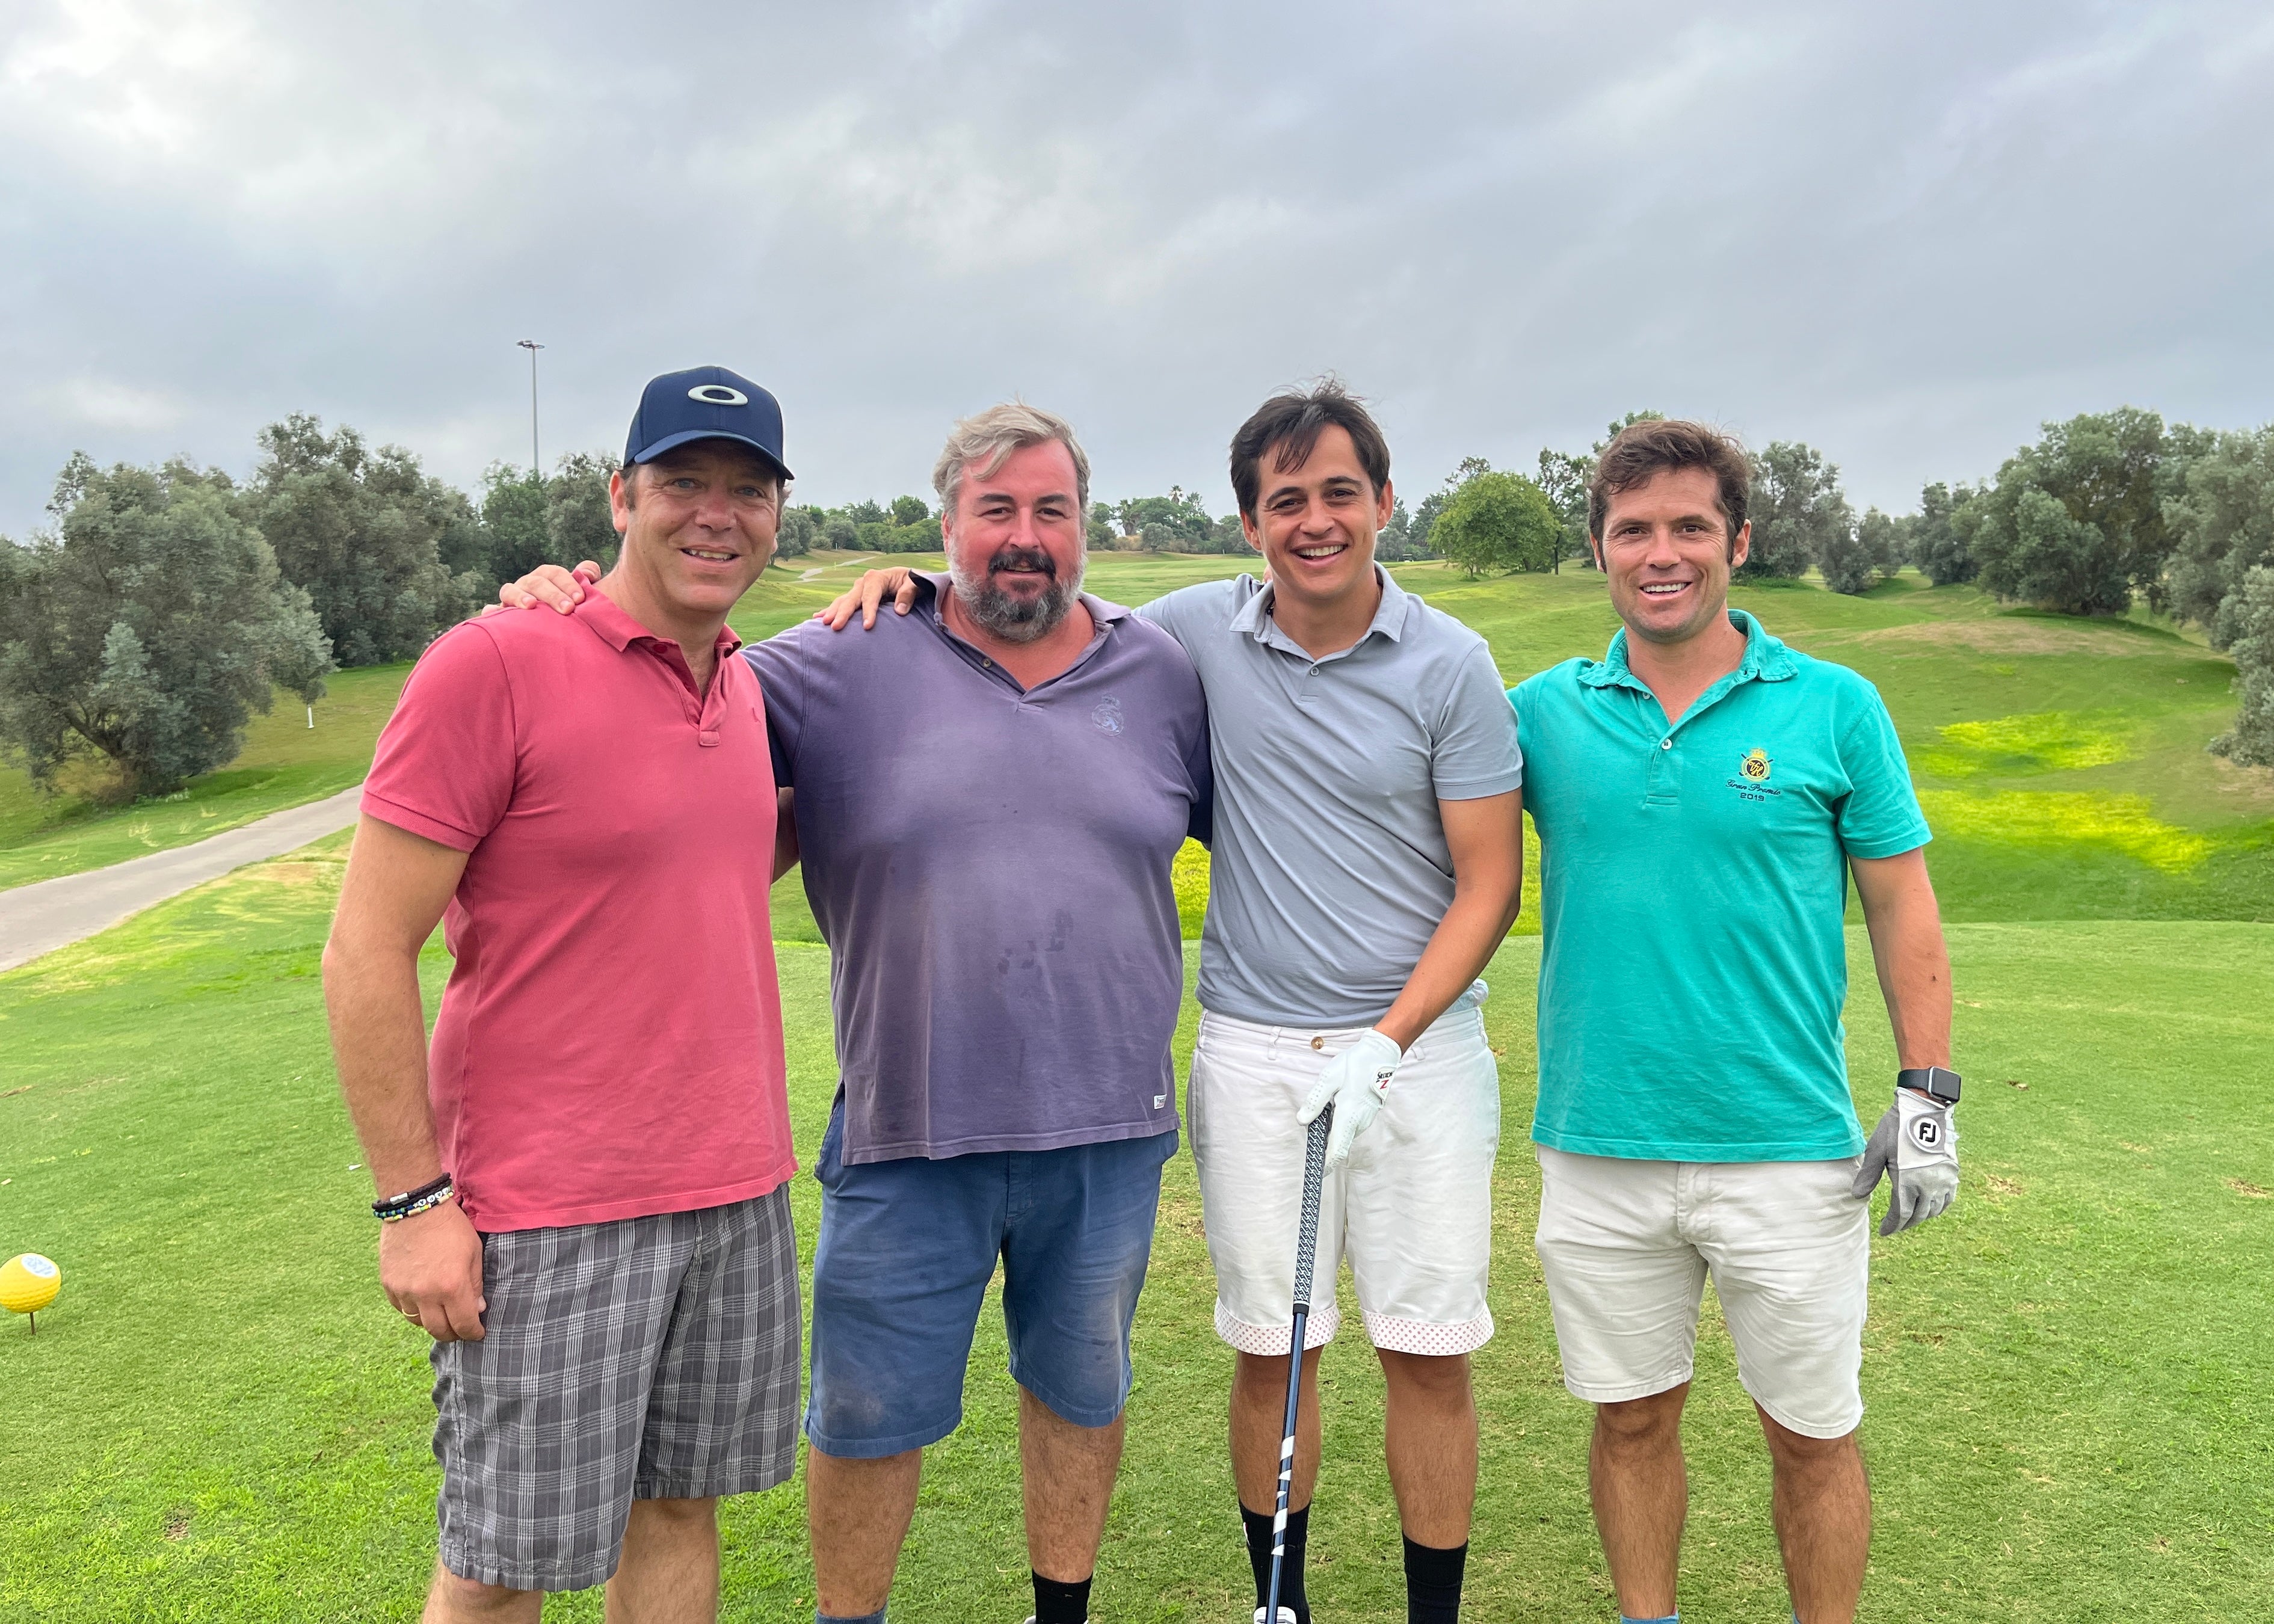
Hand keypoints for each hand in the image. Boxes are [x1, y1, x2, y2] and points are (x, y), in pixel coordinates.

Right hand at [378, 1198, 487, 1340]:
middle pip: (439, 1330)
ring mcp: (404, 1290)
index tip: (478, 1333)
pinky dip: (413, 1310)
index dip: (473, 1333)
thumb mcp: (474, 1252)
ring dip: (432, 1322)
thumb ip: (476, 1284)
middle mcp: (426, 1294)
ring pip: (417, 1322)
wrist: (416, 1207)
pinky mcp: (388, 1284)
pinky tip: (423, 1301)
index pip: (464, 1324)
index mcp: (452, 1286)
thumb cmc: (451, 1227)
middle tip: (460, 1329)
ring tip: (442, 1315)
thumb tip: (477, 1309)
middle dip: (453, 1334)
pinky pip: (401, 1308)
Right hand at [488, 560, 600, 614]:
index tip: (580, 599)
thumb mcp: (578, 595)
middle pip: (536, 582)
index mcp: (545, 577)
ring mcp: (511, 599)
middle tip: (568, 609)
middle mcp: (526, 585)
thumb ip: (586, 579)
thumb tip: (588, 573)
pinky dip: (490, 611)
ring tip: (531, 606)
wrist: (549, 630)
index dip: (567, 583)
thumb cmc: (566, 609)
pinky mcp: (500, 615)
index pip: (554, 573)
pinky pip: (491, 612)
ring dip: (520, 597)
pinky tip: (492, 613)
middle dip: (552, 594)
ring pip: (510, 591)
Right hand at [815, 567, 917, 629]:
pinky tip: (818, 618)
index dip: (869, 611)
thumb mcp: (915, 584)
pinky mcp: (856, 597)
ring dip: (832, 612)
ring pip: (843, 601)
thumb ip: (908, 594)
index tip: (867, 627)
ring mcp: (858, 589)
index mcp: (877, 578)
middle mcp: (864, 582)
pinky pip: (841, 604)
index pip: (871, 597)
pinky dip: (830, 610)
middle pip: (851, 599)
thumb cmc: (913, 582)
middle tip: (835, 627)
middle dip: (843, 613)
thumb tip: (899, 610)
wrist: (910, 579)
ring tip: (822, 623)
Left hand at [1297, 1029, 1402, 1168]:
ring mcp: (1366, 1119)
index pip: (1337, 1150)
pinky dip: (1340, 1122)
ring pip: (1345, 1133)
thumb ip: (1315, 1101)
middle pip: (1340, 1143)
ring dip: (1332, 1129)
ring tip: (1325, 1108)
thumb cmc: (1355, 1064)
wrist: (1381, 1054)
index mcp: (1349, 1115)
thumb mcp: (1329, 1078)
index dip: (1327, 1164)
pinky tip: (1336, 1104)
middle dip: (1325, 1143)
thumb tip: (1302, 1120)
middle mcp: (1359, 1122)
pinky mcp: (1368, 1114)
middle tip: (1312, 1128)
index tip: (1318, 1172)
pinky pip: (1351, 1125)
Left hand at [1852, 1087, 1958, 1234]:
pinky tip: (1931, 1207)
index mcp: (1907, 1182)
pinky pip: (1948, 1199)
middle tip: (1894, 1226)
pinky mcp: (1953, 1173)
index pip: (1901, 1214)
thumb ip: (1869, 1175)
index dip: (1892, 1225)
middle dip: (1905, 1224)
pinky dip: (1939, 1208)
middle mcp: (1928, 1186)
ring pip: (1934, 1210)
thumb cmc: (1896, 1128)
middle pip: (1918, 1215)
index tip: (1884, 1231)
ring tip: (1910, 1218)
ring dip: (1921, 1217)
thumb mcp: (1877, 1150)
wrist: (1925, 1110)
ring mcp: (1943, 1181)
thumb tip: (1857, 1196)